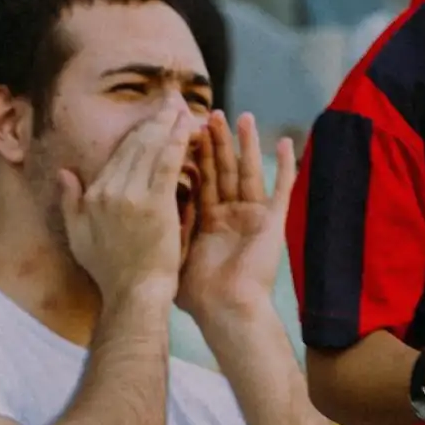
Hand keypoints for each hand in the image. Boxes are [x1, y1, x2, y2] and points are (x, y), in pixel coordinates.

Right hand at [59, 106, 198, 305]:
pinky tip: (186, 128)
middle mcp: (108, 191)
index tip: (152, 118)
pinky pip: (166, 164)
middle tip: (170, 104)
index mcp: (92, 195)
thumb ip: (69, 201)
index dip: (136, 133)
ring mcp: (131, 196)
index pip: (117, 154)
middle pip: (133, 146)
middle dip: (153, 121)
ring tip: (180, 109)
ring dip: (166, 125)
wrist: (134, 293)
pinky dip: (176, 143)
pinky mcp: (155, 204)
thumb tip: (64, 173)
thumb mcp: (78, 235)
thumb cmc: (110, 271)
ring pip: (150, 150)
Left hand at [179, 111, 297, 325]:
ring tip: (240, 116)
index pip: (198, 178)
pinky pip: (281, 189)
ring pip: (248, 171)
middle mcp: (231, 214)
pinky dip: (286, 166)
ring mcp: (253, 216)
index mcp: (208, 220)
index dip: (192, 153)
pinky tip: (286, 142)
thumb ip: (162, 225)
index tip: (183, 127)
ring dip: (245, 144)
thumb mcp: (172, 251)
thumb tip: (138, 204)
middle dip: (215, 141)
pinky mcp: (272, 221)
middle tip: (209, 113)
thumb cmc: (198, 294)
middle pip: (222, 169)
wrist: (225, 311)